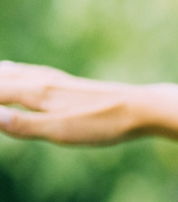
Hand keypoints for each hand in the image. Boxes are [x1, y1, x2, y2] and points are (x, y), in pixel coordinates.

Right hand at [0, 61, 141, 145]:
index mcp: (35, 93)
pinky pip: (25, 71)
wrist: (141, 108)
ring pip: (10, 71)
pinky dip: (8, 70)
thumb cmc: (102, 124)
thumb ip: (23, 125)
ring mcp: (52, 79)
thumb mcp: (61, 132)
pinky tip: (12, 71)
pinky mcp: (64, 83)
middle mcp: (40, 81)